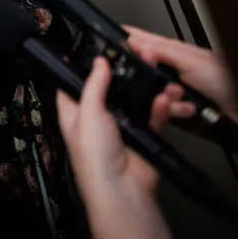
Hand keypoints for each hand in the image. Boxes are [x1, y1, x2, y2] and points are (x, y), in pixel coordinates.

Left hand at [57, 57, 179, 197]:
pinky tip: (163, 98)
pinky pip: (152, 115)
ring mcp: (120, 126)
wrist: (122, 188)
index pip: (74, 84)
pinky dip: (158, 107)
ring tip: (154, 70)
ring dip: (146, 87)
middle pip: (110, 88)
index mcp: (75, 113)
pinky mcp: (141, 134)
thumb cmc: (93, 156)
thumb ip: (94, 86)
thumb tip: (98, 62)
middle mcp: (97, 118)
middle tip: (136, 55)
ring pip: (134, 99)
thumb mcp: (88, 113)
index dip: (83, 68)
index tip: (97, 51)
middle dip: (123, 73)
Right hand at [125, 26, 237, 124]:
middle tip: (157, 80)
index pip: (140, 42)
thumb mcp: (191, 59)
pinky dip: (171, 112)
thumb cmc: (226, 80)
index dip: (124, 42)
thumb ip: (160, 50)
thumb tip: (132, 41)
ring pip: (146, 95)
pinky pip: (158, 113)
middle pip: (138, 73)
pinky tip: (186, 109)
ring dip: (162, 98)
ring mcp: (169, 92)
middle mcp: (168, 71)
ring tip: (179, 96)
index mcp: (170, 52)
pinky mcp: (172, 111)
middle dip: (142, 78)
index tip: (109, 46)